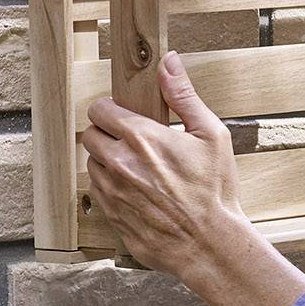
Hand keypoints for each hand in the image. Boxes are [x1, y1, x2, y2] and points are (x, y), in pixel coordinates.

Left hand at [80, 52, 247, 279]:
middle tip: (131, 142)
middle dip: (107, 134)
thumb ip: (184, 96)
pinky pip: (98, 192)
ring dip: (107, 162)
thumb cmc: (215, 191)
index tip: (125, 116)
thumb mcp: (211, 135)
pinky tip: (138, 192)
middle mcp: (120, 163)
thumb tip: (169, 62)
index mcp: (141, 137)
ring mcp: (112, 191)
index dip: (111, 110)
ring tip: (137, 169)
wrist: (209, 244)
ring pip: (92, 164)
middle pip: (89, 135)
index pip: (100, 109)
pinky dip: (112, 188)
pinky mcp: (112, 215)